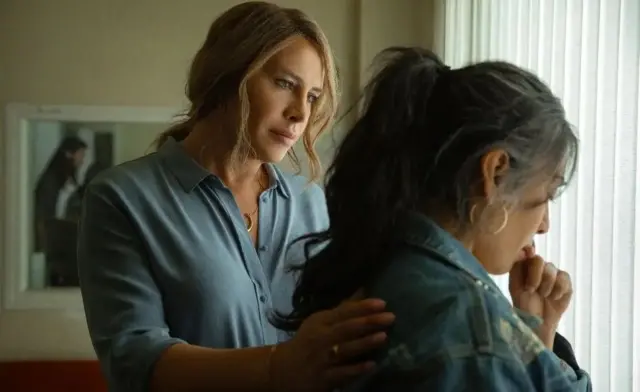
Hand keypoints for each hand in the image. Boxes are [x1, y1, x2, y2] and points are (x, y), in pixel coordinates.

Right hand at [271, 298, 394, 390]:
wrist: (283, 370)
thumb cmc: (308, 342)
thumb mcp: (320, 322)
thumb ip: (342, 309)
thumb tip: (363, 290)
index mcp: (321, 322)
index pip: (344, 312)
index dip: (363, 307)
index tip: (382, 303)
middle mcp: (322, 338)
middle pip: (347, 328)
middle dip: (369, 322)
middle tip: (390, 317)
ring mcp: (322, 358)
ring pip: (345, 349)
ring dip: (364, 343)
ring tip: (383, 337)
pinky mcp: (324, 377)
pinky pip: (341, 373)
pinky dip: (356, 369)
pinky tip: (371, 365)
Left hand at [509, 246, 572, 347]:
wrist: (539, 321)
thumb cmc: (523, 303)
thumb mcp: (515, 286)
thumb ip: (517, 268)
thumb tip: (525, 252)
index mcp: (523, 265)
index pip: (525, 254)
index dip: (524, 263)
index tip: (525, 278)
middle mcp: (538, 266)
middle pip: (538, 260)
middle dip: (535, 277)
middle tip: (532, 290)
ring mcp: (552, 272)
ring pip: (551, 269)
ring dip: (546, 286)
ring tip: (542, 296)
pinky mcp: (565, 280)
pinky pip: (564, 279)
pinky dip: (558, 291)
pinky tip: (553, 298)